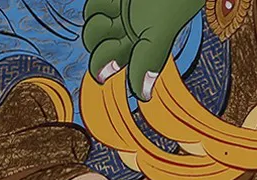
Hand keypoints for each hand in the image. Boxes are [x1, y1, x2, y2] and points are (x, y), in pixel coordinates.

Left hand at [83, 0, 204, 99]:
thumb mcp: (163, 26)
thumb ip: (152, 58)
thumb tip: (145, 95)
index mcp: (146, 44)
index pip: (119, 65)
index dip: (107, 70)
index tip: (102, 75)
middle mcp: (131, 31)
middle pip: (100, 50)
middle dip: (100, 49)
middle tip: (111, 33)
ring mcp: (121, 12)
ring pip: (93, 29)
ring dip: (96, 24)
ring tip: (112, 12)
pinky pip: (94, 7)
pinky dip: (97, 6)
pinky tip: (112, 1)